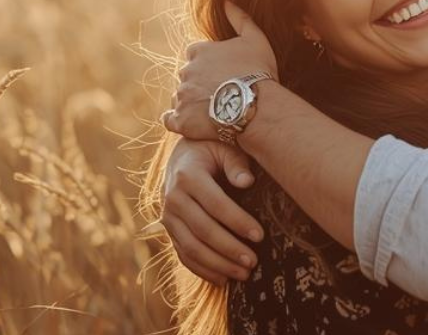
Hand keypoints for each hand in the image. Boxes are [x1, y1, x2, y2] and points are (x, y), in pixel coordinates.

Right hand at [159, 137, 266, 284]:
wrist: (181, 155)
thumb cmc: (211, 149)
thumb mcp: (224, 147)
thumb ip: (236, 163)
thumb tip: (247, 182)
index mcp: (188, 176)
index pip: (215, 204)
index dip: (238, 222)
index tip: (260, 235)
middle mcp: (173, 198)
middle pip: (203, 230)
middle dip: (229, 249)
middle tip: (253, 261)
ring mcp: (168, 217)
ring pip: (191, 248)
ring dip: (218, 265)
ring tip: (244, 274)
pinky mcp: (169, 231)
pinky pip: (183, 255)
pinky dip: (202, 270)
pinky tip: (223, 280)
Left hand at [161, 1, 277, 140]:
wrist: (257, 107)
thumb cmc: (259, 72)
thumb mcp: (255, 38)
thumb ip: (240, 17)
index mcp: (198, 51)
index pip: (195, 54)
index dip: (209, 64)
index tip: (223, 74)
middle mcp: (185, 72)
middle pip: (187, 76)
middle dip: (199, 83)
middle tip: (220, 94)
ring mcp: (181, 96)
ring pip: (180, 97)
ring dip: (191, 102)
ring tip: (213, 112)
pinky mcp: (180, 120)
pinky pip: (170, 120)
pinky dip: (178, 120)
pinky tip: (192, 123)